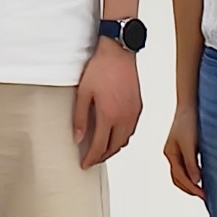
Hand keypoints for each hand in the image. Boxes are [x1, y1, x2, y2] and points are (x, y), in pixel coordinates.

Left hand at [72, 41, 143, 168]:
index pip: (100, 147)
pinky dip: (122, 138)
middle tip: (92, 160)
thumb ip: (80, 117)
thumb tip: (78, 137)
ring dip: (113, 149)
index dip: (91, 158)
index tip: (84, 164)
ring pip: (125, 141)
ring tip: (102, 150)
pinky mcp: (138, 107)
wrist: (119, 52)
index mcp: (109, 116)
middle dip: (102, 157)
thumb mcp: (84, 93)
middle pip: (114, 148)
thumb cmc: (101, 68)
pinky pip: (131, 130)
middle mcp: (124, 118)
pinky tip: (115, 134)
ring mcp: (133, 114)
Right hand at [163, 110, 206, 197]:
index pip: (179, 177)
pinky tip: (204, 175)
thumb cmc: (188, 121)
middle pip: (178, 179)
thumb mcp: (190, 144)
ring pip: (181, 173)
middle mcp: (172, 154)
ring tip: (204, 190)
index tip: (204, 195)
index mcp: (170, 154)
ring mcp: (177, 151)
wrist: (190, 104)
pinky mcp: (186, 147)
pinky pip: (187, 166)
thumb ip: (191, 163)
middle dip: (190, 189)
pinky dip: (194, 174)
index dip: (191, 188)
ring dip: (191, 184)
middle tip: (204, 197)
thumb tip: (196, 181)